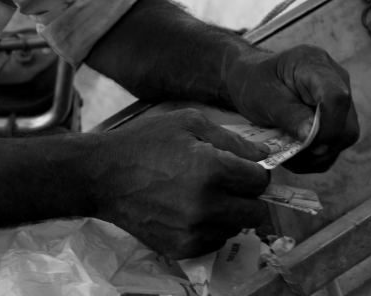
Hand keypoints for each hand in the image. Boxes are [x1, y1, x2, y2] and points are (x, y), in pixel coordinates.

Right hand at [92, 109, 270, 258]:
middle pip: (256, 211)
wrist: (106, 175)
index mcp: (211, 169)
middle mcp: (206, 205)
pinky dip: (211, 226)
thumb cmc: (147, 141)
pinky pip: (215, 241)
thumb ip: (231, 139)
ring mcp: (194, 232)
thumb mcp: (188, 123)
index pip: (259, 181)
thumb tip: (264, 156)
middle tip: (229, 182)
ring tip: (203, 193)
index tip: (244, 167)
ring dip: (229, 212)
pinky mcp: (182, 249)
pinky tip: (190, 208)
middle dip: (248, 195)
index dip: (256, 171)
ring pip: (236, 228)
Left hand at [222, 44, 359, 171]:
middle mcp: (335, 78)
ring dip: (316, 155)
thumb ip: (288, 114)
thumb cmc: (254, 82)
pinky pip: (336, 145)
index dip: (328, 125)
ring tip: (288, 154)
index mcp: (314, 62)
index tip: (308, 143)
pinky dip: (316, 157)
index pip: (336, 96)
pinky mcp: (339, 118)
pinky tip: (295, 153)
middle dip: (319, 145)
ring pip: (344, 138)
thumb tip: (312, 136)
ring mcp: (340, 99)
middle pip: (345, 122)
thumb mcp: (263, 97)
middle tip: (290, 153)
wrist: (252, 80)